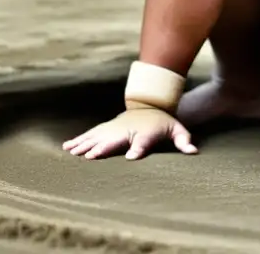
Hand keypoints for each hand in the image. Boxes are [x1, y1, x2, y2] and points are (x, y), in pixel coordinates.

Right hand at [62, 107, 196, 159]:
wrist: (150, 102)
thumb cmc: (163, 122)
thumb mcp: (177, 130)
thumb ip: (184, 140)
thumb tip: (193, 151)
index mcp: (145, 132)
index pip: (142, 142)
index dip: (137, 149)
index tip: (130, 157)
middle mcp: (127, 130)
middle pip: (113, 139)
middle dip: (101, 147)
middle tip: (88, 156)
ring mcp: (114, 128)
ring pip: (97, 136)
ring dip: (84, 144)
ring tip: (72, 153)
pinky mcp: (105, 128)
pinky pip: (90, 134)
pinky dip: (78, 140)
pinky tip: (66, 147)